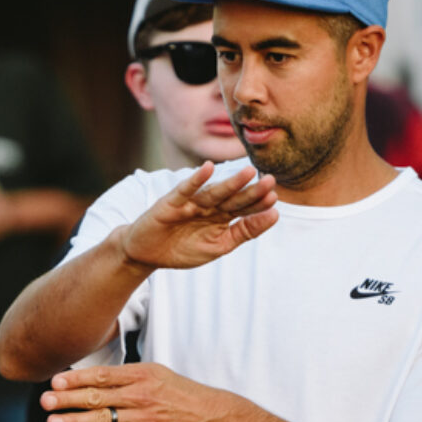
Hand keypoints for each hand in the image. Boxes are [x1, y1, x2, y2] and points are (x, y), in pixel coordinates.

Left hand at [41, 362, 232, 421]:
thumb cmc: (178, 392)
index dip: (77, 378)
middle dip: (68, 399)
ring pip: (102, 420)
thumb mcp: (155, 372)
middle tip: (45, 401)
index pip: (102, 376)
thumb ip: (125, 374)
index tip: (55, 380)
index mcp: (140, 375)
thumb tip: (91, 375)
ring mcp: (142, 419)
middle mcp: (140, 396)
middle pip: (97, 397)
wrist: (209, 416)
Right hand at [116, 161, 276, 270]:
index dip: (259, 204)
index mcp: (222, 217)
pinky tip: (207, 168)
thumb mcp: (218, 246)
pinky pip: (185, 189)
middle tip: (271, 181)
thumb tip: (275, 215)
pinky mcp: (171, 202)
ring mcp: (191, 203)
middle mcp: (209, 206)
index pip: (245, 208)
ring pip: (214, 193)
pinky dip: (196, 180)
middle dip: (251, 191)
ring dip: (231, 183)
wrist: (146, 254)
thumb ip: (245, 232)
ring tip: (249, 173)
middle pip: (233, 198)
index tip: (275, 199)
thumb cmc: (181, 249)